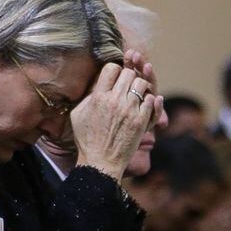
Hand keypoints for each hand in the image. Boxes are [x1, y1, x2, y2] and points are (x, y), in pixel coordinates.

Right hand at [71, 64, 159, 178]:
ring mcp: (130, 110)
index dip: (114, 70)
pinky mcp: (141, 121)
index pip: (112, 68)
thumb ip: (89, 96)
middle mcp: (114, 101)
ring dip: (140, 87)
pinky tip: (143, 105)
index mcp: (98, 97)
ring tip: (136, 94)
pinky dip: (149, 100)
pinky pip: (151, 100)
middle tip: (127, 86)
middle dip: (129, 77)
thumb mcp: (78, 114)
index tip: (114, 78)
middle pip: (129, 73)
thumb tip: (98, 85)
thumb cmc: (87, 139)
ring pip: (142, 83)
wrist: (100, 162)